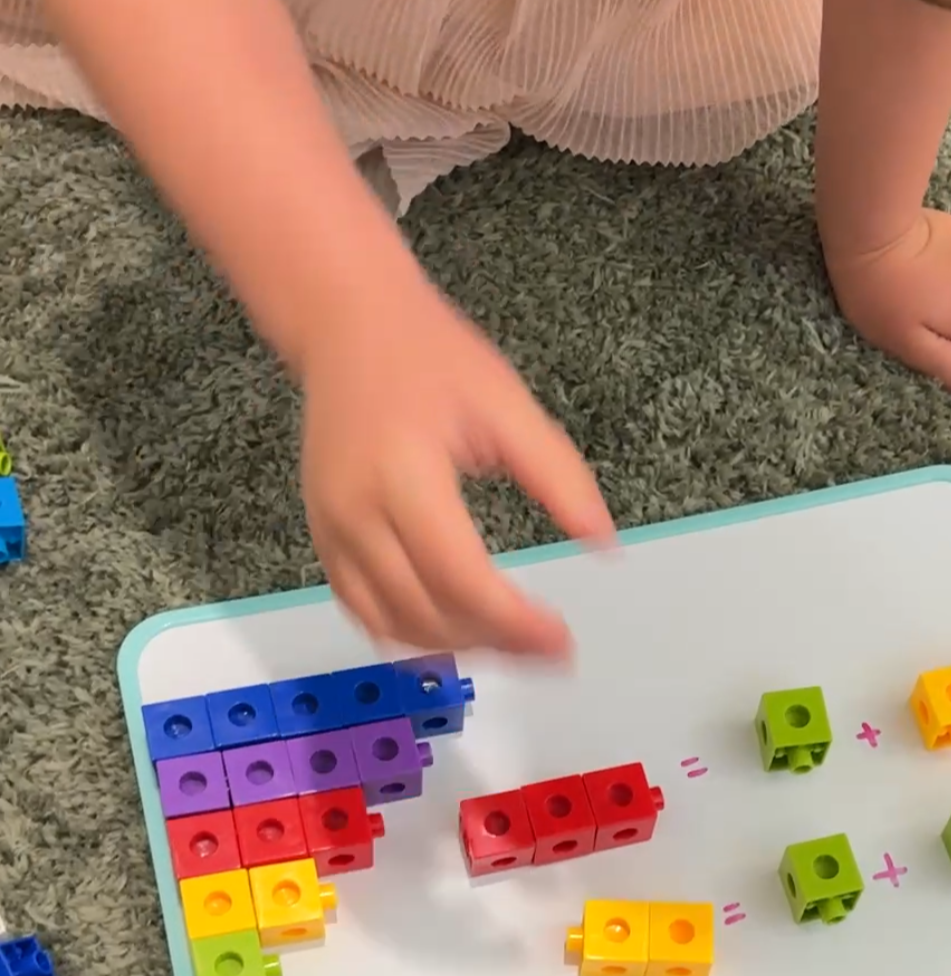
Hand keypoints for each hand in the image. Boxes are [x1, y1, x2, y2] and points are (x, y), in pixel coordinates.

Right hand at [301, 263, 614, 656]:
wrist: (346, 326)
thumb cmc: (427, 356)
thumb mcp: (506, 403)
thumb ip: (557, 475)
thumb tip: (603, 542)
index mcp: (403, 474)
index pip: (461, 576)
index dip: (514, 622)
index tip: (561, 641)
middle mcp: (356, 512)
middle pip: (425, 612)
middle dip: (493, 643)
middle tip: (547, 649)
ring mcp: (331, 531)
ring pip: (389, 625)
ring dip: (453, 648)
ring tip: (509, 646)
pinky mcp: (322, 538)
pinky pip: (361, 610)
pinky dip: (409, 636)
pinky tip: (455, 636)